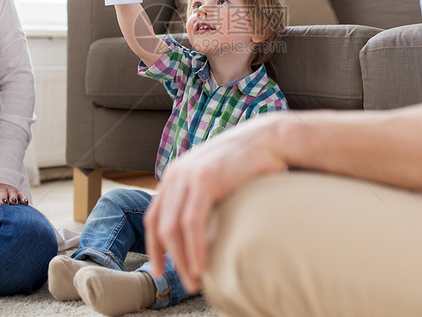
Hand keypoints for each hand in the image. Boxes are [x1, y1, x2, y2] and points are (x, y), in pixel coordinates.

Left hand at [0, 183, 28, 206]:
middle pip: (2, 193)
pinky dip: (23, 198)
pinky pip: (21, 194)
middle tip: (4, 203)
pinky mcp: (17, 192)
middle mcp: (0, 189)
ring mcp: (9, 190)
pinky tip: (26, 203)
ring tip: (14, 203)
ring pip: (12, 193)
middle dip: (3, 197)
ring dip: (13, 197)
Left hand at [144, 114, 289, 292]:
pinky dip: (194, 248)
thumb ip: (200, 197)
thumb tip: (196, 230)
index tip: (161, 270)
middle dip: (170, 259)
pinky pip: (192, 222)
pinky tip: (201, 265)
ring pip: (173, 228)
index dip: (155, 247)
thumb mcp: (214, 178)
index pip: (153, 217)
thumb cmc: (246, 162)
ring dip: (182, 259)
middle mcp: (175, 174)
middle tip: (184, 282)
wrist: (268, 139)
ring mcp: (188, 175)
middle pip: (160, 226)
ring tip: (193, 280)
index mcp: (174, 175)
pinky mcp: (205, 180)